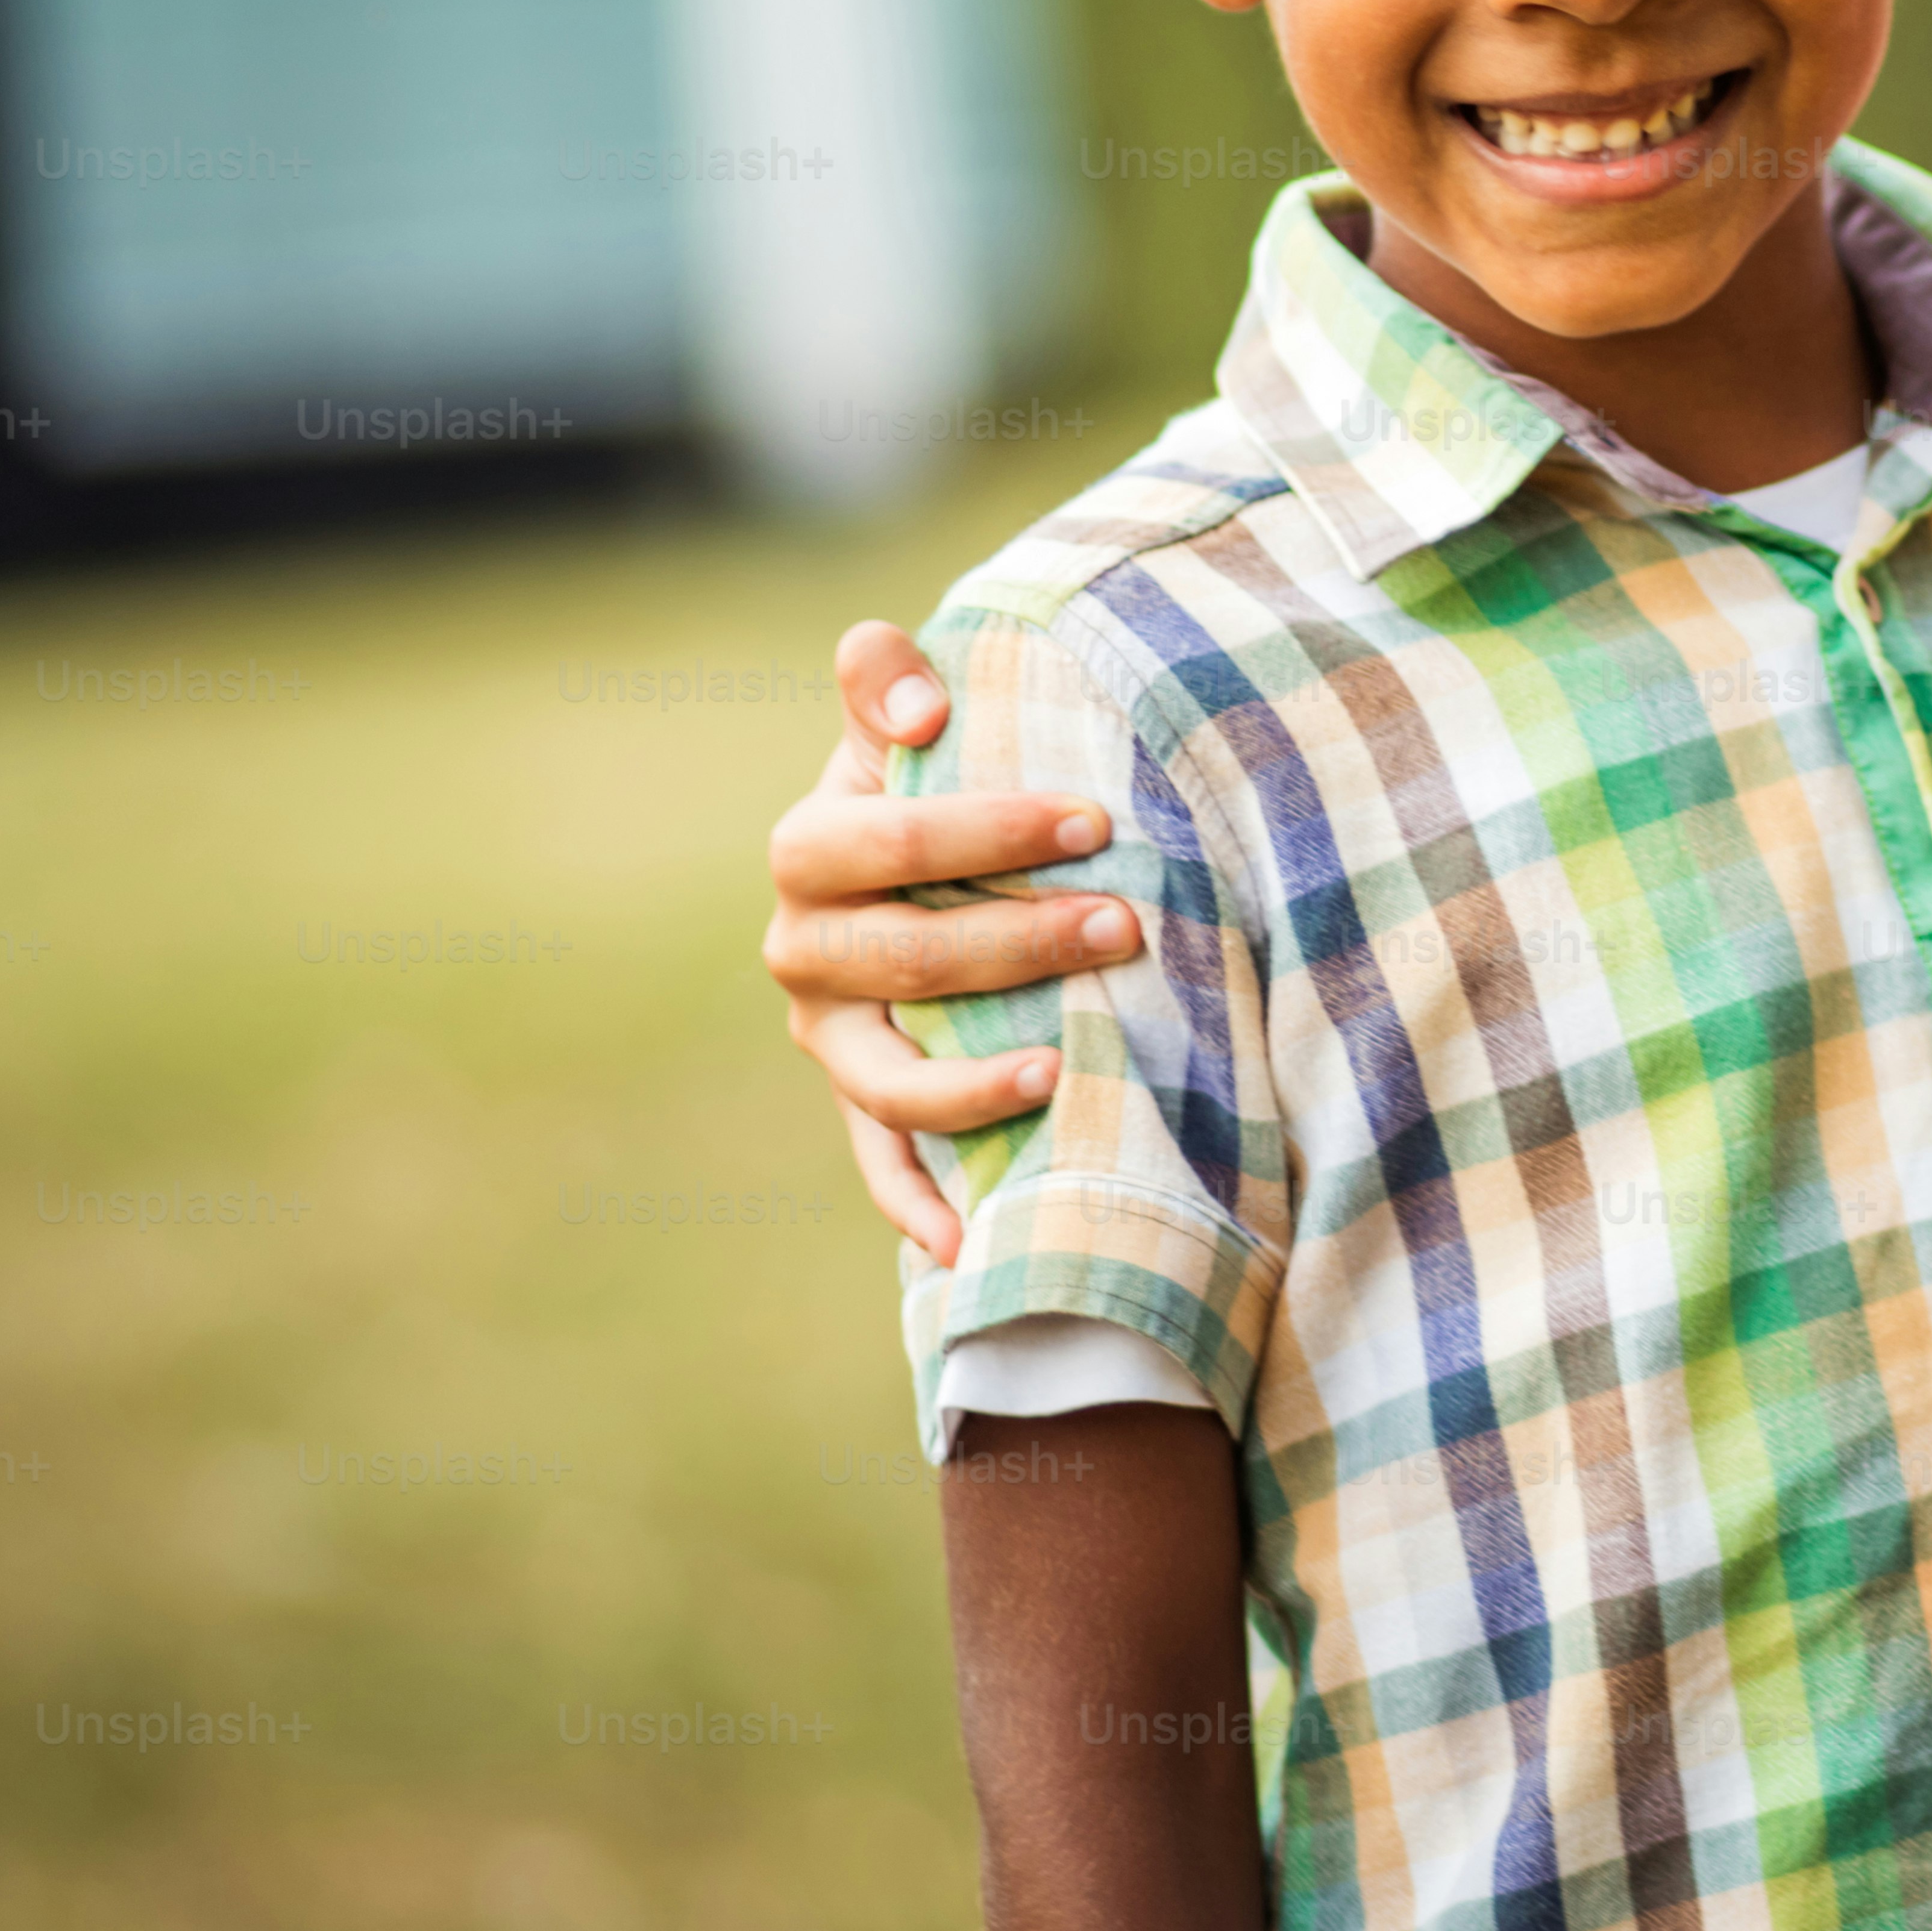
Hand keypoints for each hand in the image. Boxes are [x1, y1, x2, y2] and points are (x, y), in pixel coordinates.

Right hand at [763, 619, 1142, 1264]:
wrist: (910, 866)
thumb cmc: (931, 785)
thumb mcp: (908, 724)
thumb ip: (888, 682)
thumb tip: (916, 690)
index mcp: (812, 851)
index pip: (881, 838)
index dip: (981, 828)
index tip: (1093, 819)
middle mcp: (806, 952)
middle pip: (905, 959)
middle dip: (1018, 944)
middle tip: (1125, 925)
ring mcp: (830, 1041)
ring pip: (889, 1078)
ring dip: (973, 1082)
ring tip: (1062, 1072)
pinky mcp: (862, 1103)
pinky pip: (881, 1166)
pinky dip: (918, 1210)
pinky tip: (964, 1248)